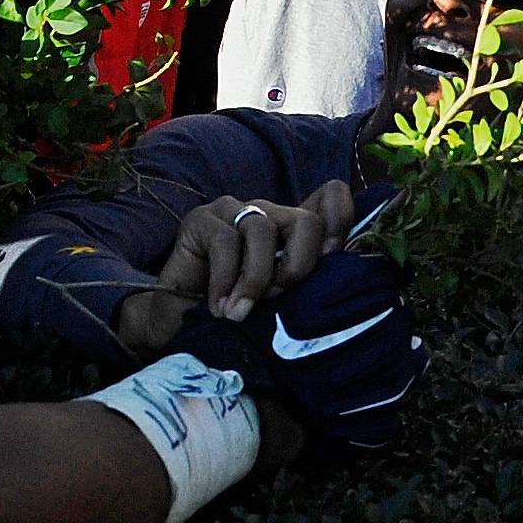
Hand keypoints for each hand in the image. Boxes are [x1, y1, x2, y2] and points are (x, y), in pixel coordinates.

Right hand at [114, 182, 354, 354]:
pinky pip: (225, 241)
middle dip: (298, 266)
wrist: (177, 323)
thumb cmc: (236, 314)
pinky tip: (220, 307)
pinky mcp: (202, 219)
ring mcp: (233, 211)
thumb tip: (344, 284)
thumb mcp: (281, 300)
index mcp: (292, 230)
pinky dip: (226, 280)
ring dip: (257, 278)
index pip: (331, 199)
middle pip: (306, 221)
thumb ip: (305, 282)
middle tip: (277, 298)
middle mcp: (268, 213)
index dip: (341, 219)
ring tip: (241, 312)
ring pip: (263, 229)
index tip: (332, 257)